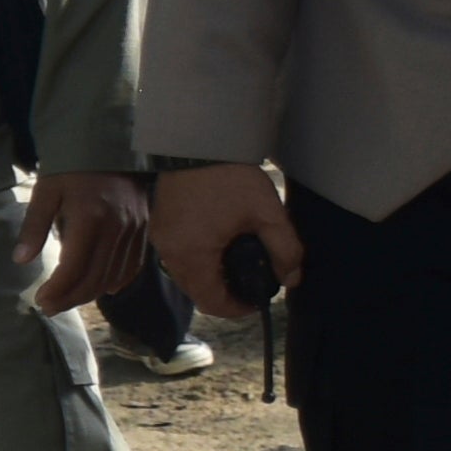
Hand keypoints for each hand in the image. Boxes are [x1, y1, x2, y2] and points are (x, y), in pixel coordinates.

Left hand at [14, 172, 151, 315]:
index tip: (41, 300)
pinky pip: (133, 264)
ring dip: (90, 293)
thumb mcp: (46, 190)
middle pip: (95, 277)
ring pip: (114, 275)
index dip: (58, 290)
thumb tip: (21, 261)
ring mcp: (135, 229)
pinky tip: (102, 289)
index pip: (75, 268)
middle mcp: (117, 227)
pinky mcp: (144, 227)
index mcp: (90, 218)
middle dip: (71, 298)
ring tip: (68, 300)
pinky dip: (117, 280)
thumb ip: (34, 226)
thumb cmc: (72, 165)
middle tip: (50, 307)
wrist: (110, 143)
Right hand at [154, 162, 302, 321]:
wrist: (196, 141)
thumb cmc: (230, 179)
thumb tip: (292, 278)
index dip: (238, 308)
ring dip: (209, 275)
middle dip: (224, 292)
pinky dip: (197, 258)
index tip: (257, 299)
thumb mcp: (267, 213)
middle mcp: (169, 254)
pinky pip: (177, 255)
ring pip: (185, 274)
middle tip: (250, 278)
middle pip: (197, 291)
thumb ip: (285, 250)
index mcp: (193, 257)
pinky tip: (216, 241)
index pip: (212, 303)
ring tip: (234, 259)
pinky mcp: (158, 224)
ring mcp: (160, 239)